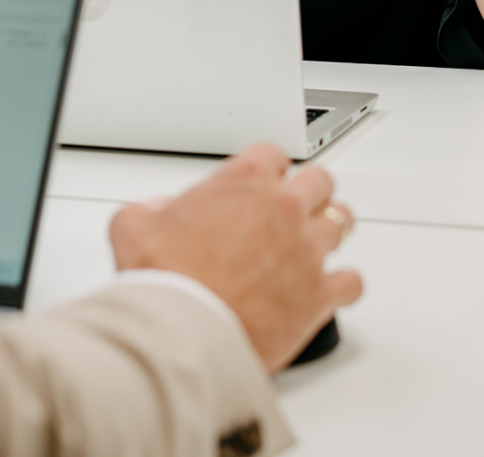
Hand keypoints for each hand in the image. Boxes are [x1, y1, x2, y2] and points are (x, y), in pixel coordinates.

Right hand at [108, 144, 362, 371]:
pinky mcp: (320, 294)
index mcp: (245, 182)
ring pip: (342, 222)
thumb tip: (159, 213)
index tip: (262, 179)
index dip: (266, 167)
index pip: (272, 153)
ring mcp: (307, 251)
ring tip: (315, 239)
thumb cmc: (165, 280)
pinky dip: (342, 284)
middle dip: (308, 190)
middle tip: (294, 205)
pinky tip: (329, 287)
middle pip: (320, 180)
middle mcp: (284, 209)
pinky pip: (351, 281)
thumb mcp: (133, 225)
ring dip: (329, 228)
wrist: (184, 331)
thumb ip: (152, 208)